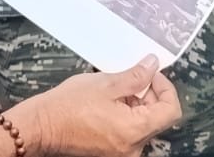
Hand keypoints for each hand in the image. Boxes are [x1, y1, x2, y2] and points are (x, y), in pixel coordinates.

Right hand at [5, 56, 181, 156]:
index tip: (152, 75)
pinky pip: (130, 132)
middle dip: (149, 95)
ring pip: (143, 124)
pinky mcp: (113, 152)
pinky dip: (126, 115)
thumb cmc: (68, 106)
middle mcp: (133, 147)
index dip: (165, 88)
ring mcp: (123, 152)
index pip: (170, 111)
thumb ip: (136, 75)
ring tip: (114, 91)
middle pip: (158, 118)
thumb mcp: (106, 83)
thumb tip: (153, 65)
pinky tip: (108, 103)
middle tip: (130, 78)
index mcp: (135, 130)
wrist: (42, 127)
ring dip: (136, 104)